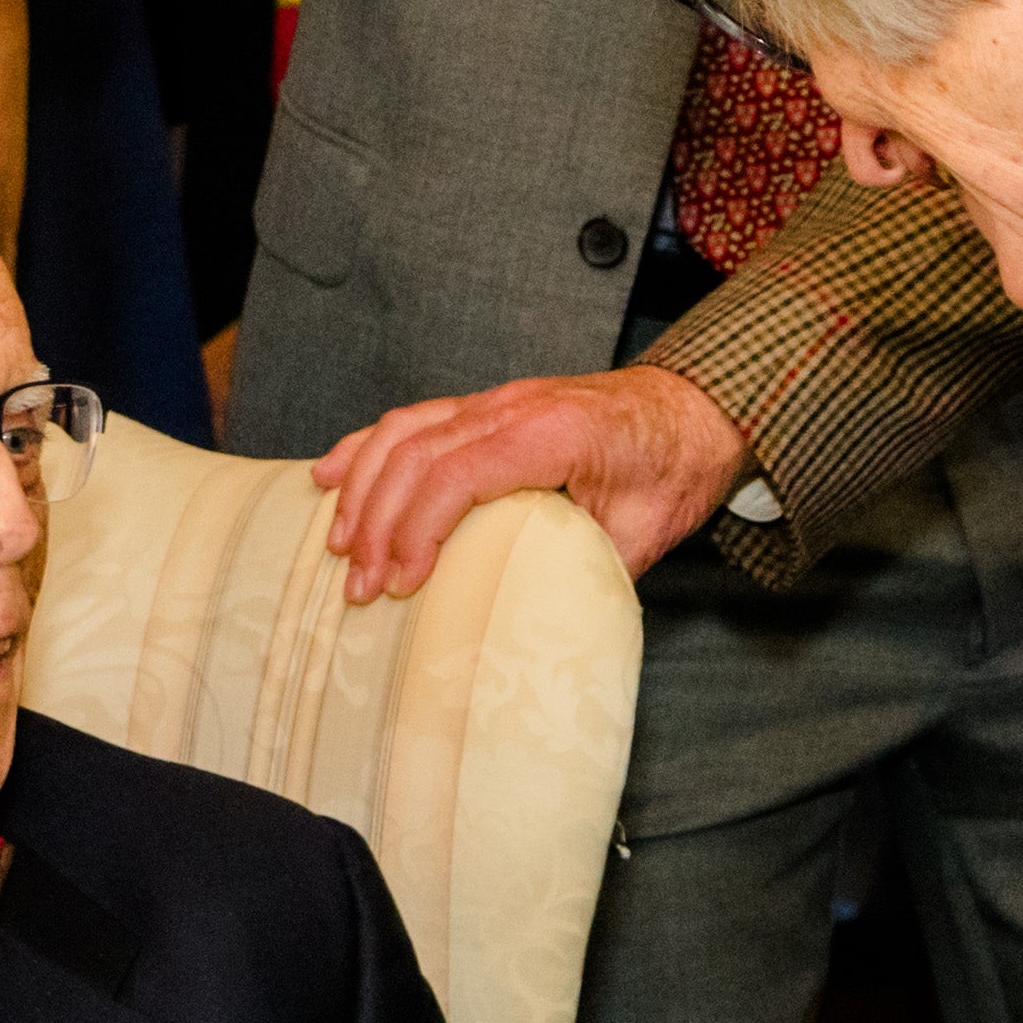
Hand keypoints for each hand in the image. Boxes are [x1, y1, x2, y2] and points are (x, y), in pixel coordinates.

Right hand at [310, 366, 750, 600]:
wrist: (693, 411)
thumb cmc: (671, 468)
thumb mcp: (643, 532)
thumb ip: (587, 567)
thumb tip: (539, 622)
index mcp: (552, 431)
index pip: (458, 472)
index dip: (419, 528)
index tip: (403, 583)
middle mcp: (512, 406)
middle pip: (416, 456)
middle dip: (378, 525)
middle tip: (362, 589)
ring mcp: (493, 401)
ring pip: (401, 434)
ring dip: (362, 491)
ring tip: (341, 550)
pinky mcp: (482, 407)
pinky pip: (409, 420)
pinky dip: (364, 449)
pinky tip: (329, 477)